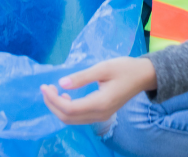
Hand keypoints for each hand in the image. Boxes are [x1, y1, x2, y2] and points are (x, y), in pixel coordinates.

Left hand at [41, 57, 156, 124]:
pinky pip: (79, 117)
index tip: (44, 86)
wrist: (143, 76)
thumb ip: (82, 77)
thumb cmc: (125, 68)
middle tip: (45, 87)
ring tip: (52, 90)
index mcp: (100, 103)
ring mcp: (101, 117)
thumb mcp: (103, 68)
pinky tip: (65, 96)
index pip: (69, 108)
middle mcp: (99, 115)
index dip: (53, 99)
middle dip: (52, 104)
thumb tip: (61, 83)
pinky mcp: (101, 114)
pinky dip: (67, 109)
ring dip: (58, 107)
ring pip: (72, 120)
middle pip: (68, 118)